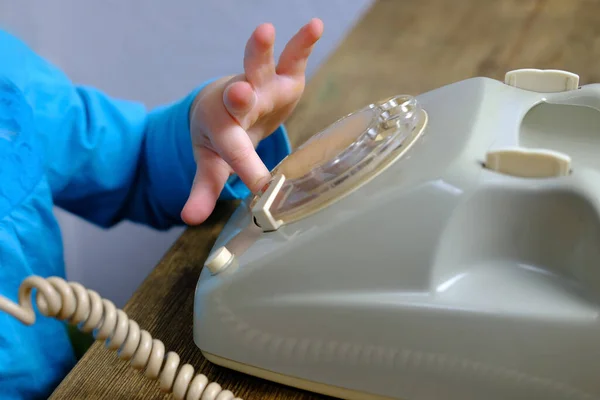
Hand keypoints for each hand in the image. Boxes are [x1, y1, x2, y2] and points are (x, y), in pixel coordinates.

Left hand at [181, 18, 322, 224]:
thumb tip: (189, 220)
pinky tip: (315, 26)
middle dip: (239, 97)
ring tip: (264, 31)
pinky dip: (303, 42)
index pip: (235, 151)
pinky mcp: (283, 76)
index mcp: (222, 129)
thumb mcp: (212, 162)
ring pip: (258, 67)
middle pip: (238, 99)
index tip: (263, 187)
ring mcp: (261, 86)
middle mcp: (239, 103)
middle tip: (238, 94)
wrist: (226, 101)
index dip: (248, 167)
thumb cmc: (221, 134)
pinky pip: (293, 56)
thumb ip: (203, 189)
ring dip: (260, 51)